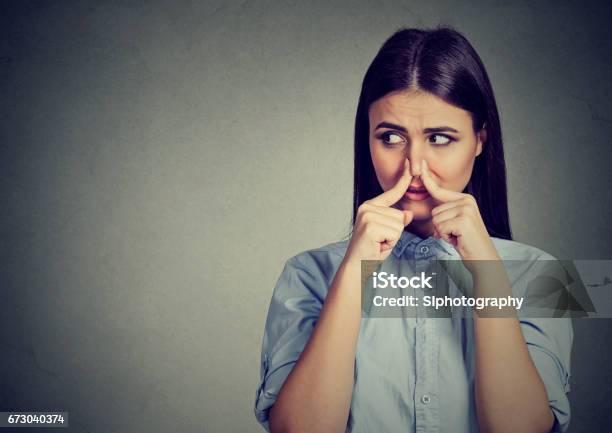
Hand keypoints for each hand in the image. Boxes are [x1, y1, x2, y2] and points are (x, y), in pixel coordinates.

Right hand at [344, 158, 414, 263]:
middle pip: (399, 215)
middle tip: (380, 241)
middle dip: (395, 232)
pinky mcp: (370, 225)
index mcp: (370, 206)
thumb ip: (396, 221)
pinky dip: (390, 243)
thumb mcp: (387, 233)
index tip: (409, 163)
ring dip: (392, 239)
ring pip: (398, 225)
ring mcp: (368, 215)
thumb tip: (406, 214)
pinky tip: (378, 245)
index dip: (402, 179)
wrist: (357, 266)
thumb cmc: (371, 250)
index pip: (391, 193)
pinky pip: (395, 233)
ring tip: (379, 243)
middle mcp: (367, 207)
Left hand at [421, 159, 500, 274]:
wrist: (484, 259)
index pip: (440, 190)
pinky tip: (459, 239)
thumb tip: (433, 212)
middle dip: (441, 227)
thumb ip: (446, 214)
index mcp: (465, 199)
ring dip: (444, 233)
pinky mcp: (463, 220)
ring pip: (436, 220)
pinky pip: (440, 227)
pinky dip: (446, 237)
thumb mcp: (456, 223)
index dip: (428, 179)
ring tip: (458, 236)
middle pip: (434, 211)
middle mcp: (467, 201)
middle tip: (456, 234)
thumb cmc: (468, 243)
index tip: (420, 163)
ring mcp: (465, 209)